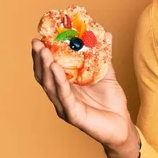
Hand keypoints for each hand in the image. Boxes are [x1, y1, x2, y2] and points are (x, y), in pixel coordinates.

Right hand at [31, 33, 135, 149]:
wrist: (122, 123)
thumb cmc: (112, 101)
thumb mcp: (107, 73)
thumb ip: (104, 55)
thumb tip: (105, 34)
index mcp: (66, 86)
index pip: (49, 69)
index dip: (43, 55)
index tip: (40, 38)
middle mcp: (62, 96)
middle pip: (44, 76)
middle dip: (39, 59)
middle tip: (36, 42)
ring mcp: (65, 106)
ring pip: (51, 85)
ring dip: (46, 67)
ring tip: (43, 51)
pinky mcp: (72, 114)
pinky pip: (64, 96)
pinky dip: (58, 81)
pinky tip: (55, 68)